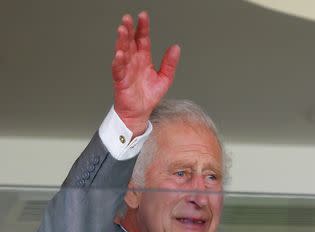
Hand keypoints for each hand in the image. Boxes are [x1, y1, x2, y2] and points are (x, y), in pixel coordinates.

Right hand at [111, 12, 180, 134]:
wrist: (139, 112)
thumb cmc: (148, 96)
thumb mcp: (165, 78)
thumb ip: (169, 63)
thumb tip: (176, 47)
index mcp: (144, 59)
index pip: (143, 39)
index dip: (143, 28)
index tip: (143, 16)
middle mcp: (134, 61)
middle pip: (130, 42)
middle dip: (129, 29)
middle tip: (128, 18)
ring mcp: (126, 69)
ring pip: (122, 52)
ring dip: (122, 41)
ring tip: (122, 30)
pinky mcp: (121, 80)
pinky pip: (118, 70)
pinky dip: (118, 62)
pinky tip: (119, 54)